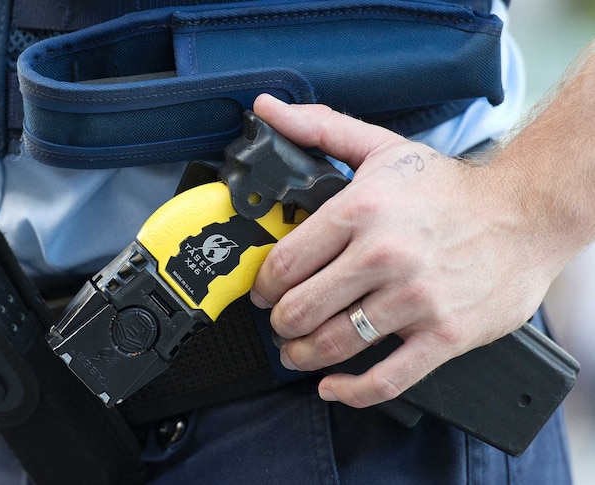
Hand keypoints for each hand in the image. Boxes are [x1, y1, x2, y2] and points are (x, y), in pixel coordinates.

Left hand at [249, 94, 562, 407]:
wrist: (528, 212)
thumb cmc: (450, 188)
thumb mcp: (381, 148)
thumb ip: (319, 129)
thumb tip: (268, 111)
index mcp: (362, 211)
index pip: (286, 262)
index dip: (264, 285)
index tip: (264, 292)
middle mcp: (385, 257)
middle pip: (303, 308)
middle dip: (280, 323)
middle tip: (279, 324)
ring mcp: (415, 299)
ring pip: (335, 344)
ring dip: (304, 355)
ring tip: (297, 351)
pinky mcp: (445, 335)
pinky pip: (387, 378)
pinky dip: (351, 391)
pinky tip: (333, 386)